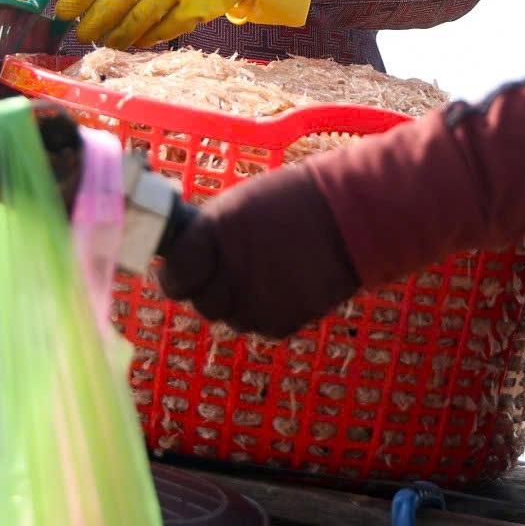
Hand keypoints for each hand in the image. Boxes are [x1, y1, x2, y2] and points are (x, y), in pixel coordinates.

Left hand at [157, 161, 361, 336]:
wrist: (350, 215)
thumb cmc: (293, 201)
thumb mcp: (238, 205)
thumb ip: (207, 236)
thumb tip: (184, 253)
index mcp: (210, 237)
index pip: (174, 276)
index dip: (180, 273)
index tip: (189, 268)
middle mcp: (225, 275)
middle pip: (202, 303)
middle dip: (214, 288)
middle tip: (236, 268)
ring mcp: (252, 304)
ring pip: (234, 317)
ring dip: (245, 301)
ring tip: (272, 272)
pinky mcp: (279, 324)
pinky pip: (263, 324)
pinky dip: (273, 309)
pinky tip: (291, 283)